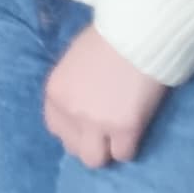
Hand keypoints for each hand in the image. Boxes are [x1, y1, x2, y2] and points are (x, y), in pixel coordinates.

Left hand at [43, 27, 170, 167]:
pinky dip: (130, 146)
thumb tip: (84, 100)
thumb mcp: (77, 60)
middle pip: (72, 147)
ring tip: (120, 137)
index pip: (55, 127)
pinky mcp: (125, 128)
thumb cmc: (110, 37)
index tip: (87, 124)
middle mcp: (70, 111)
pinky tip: (137, 130)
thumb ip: (74, 85)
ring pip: (94, 159)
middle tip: (106, 131)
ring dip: (106, 150)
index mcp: (56, 92)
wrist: (138, 33)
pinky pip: (124, 154)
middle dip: (89, 141)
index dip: (73, 128)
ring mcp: (96, 123)